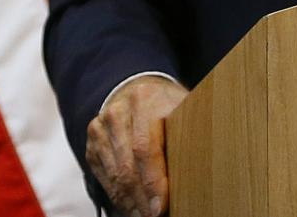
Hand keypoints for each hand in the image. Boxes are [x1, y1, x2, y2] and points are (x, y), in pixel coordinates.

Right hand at [88, 74, 186, 216]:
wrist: (137, 91)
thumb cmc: (168, 108)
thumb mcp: (185, 112)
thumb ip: (191, 135)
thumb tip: (203, 172)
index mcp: (144, 100)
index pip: (144, 148)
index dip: (153, 181)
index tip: (163, 206)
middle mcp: (117, 112)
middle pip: (127, 166)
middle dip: (143, 198)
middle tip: (157, 216)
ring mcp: (101, 127)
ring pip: (115, 174)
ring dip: (132, 201)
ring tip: (147, 215)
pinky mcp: (93, 142)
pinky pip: (104, 176)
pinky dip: (119, 196)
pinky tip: (134, 207)